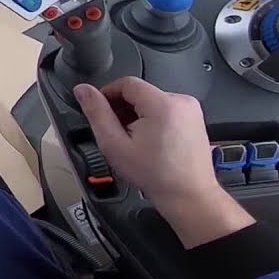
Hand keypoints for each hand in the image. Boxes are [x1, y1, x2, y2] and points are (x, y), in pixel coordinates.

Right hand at [75, 77, 253, 247]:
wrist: (188, 196)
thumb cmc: (156, 175)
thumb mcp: (115, 145)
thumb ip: (96, 114)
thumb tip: (83, 90)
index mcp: (162, 104)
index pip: (126, 83)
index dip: (108, 95)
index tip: (100, 111)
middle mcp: (181, 101)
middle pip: (139, 92)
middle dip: (123, 108)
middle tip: (116, 132)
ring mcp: (190, 109)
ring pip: (151, 100)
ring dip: (137, 114)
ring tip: (134, 139)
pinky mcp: (194, 118)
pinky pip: (166, 109)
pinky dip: (153, 119)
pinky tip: (149, 141)